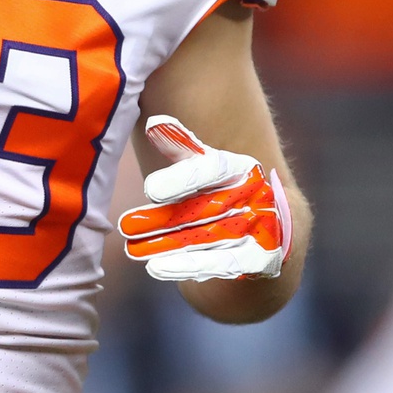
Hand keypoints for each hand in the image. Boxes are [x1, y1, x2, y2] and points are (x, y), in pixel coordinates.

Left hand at [120, 116, 290, 281]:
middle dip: (162, 219)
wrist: (266, 226)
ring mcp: (260, 229)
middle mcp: (255, 196)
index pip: (213, 169)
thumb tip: (154, 125)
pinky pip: (222, 264)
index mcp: (243, 167)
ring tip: (132, 250)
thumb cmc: (224, 188)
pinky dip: (188, 265)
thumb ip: (181, 146)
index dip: (182, 179)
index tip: (149, 190)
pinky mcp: (260, 259)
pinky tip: (156, 267)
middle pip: (204, 208)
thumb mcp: (205, 164)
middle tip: (125, 225)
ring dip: (168, 245)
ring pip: (208, 237)